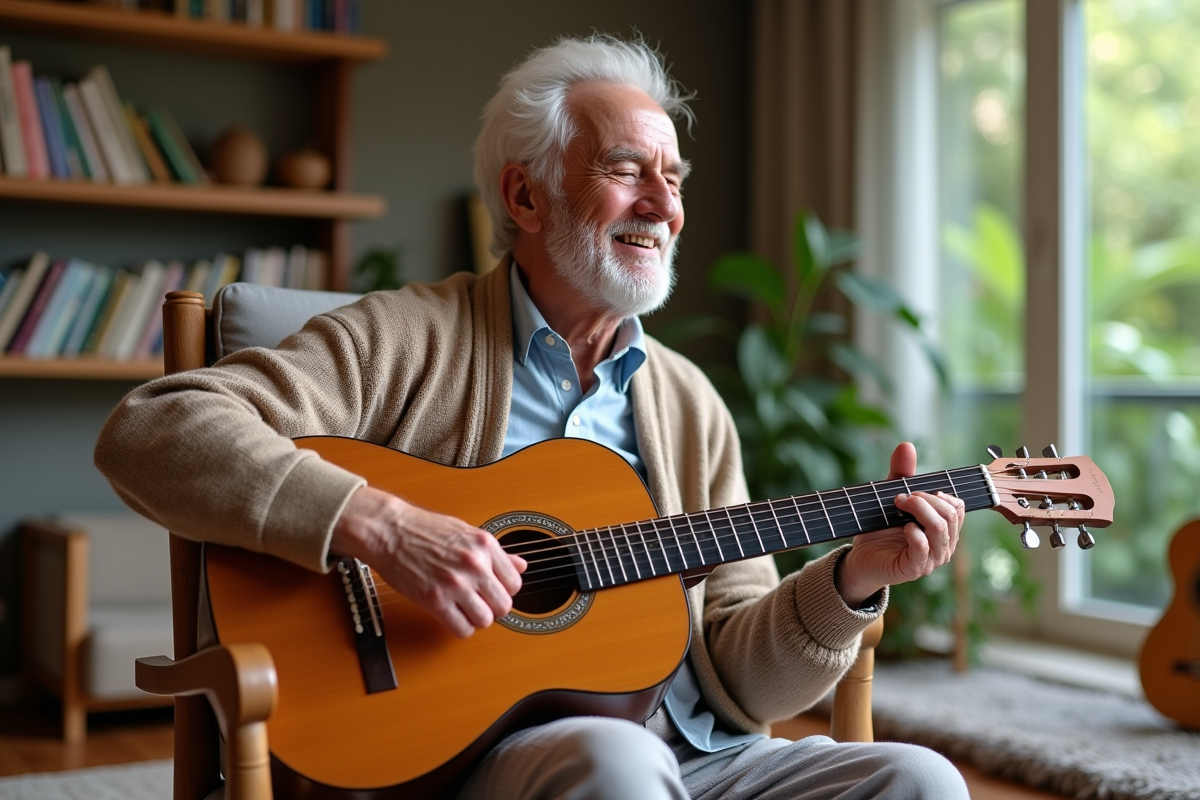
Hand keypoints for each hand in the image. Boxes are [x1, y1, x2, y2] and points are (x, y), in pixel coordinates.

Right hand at [331, 486, 525, 637]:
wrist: (389, 530)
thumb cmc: (424, 529)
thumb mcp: (467, 533)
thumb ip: (496, 553)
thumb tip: (521, 565)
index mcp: (484, 545)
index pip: (515, 583)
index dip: (504, 590)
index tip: (493, 591)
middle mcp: (474, 564)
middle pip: (503, 605)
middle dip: (493, 607)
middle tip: (480, 602)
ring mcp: (455, 583)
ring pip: (485, 620)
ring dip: (477, 619)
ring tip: (465, 610)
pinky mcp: (434, 599)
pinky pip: (462, 628)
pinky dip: (461, 628)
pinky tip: (453, 616)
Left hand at [835, 442, 964, 607]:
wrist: (861, 558)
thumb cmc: (880, 529)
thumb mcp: (891, 497)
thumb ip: (901, 474)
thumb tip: (907, 444)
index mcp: (944, 529)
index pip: (958, 507)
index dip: (939, 494)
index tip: (914, 490)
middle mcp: (944, 545)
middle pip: (950, 514)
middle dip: (926, 499)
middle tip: (902, 497)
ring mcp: (932, 559)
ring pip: (940, 528)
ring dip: (919, 510)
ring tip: (899, 505)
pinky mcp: (915, 569)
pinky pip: (923, 549)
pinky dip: (913, 533)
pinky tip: (903, 527)